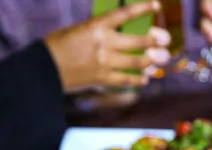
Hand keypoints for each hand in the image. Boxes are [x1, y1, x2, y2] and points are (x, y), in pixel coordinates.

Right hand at [45, 0, 170, 92]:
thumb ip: (100, 31)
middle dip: (154, 40)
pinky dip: (137, 80)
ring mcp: (105, 62)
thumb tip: (119, 35)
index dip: (143, 9)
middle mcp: (104, 43)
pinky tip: (145, 80)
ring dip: (149, 61)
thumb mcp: (79, 30)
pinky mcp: (102, 78)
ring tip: (157, 62)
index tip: (156, 6)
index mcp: (96, 26)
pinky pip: (125, 80)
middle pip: (137, 40)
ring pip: (135, 61)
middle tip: (166, 42)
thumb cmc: (58, 46)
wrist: (45, 68)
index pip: (125, 14)